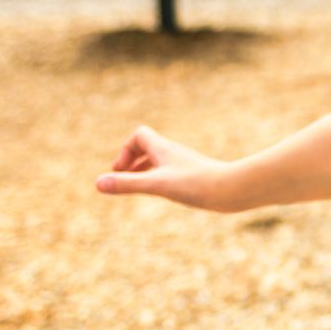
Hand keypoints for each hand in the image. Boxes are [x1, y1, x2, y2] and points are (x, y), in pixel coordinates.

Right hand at [96, 125, 236, 210]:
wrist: (233, 189)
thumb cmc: (196, 184)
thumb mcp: (157, 185)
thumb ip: (127, 184)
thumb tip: (97, 183)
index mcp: (164, 149)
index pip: (140, 136)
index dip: (126, 150)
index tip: (122, 170)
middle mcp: (175, 154)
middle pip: (148, 147)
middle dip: (132, 161)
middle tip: (122, 179)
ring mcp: (186, 164)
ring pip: (161, 162)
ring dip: (145, 171)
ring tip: (136, 187)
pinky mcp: (196, 176)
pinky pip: (173, 173)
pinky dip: (161, 179)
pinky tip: (164, 194)